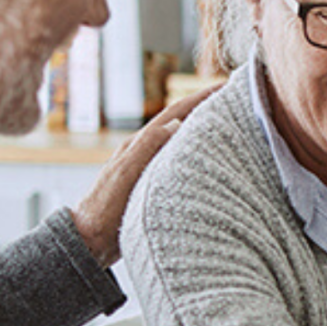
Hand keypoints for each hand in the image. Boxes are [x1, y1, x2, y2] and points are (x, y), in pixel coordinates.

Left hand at [72, 84, 222, 266]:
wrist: (89, 240)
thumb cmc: (104, 209)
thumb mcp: (125, 174)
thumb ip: (148, 146)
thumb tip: (176, 123)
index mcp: (139, 143)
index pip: (177, 112)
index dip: (201, 96)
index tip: (227, 85)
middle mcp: (145, 149)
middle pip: (182, 121)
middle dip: (208, 107)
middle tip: (237, 99)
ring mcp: (148, 165)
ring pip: (182, 140)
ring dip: (204, 128)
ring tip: (231, 122)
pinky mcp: (153, 183)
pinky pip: (181, 159)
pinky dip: (198, 152)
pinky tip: (211, 158)